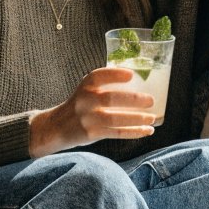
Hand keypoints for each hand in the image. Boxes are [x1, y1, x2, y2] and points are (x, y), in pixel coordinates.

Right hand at [29, 68, 155, 157]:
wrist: (57, 127)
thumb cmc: (80, 106)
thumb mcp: (86, 91)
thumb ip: (105, 87)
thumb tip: (140, 84)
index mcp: (85, 86)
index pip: (98, 76)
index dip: (115, 74)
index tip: (131, 75)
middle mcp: (84, 101)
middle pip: (111, 98)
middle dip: (134, 100)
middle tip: (151, 100)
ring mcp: (87, 118)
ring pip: (116, 118)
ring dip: (137, 118)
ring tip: (152, 117)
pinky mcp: (91, 133)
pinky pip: (116, 132)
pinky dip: (133, 132)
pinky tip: (147, 131)